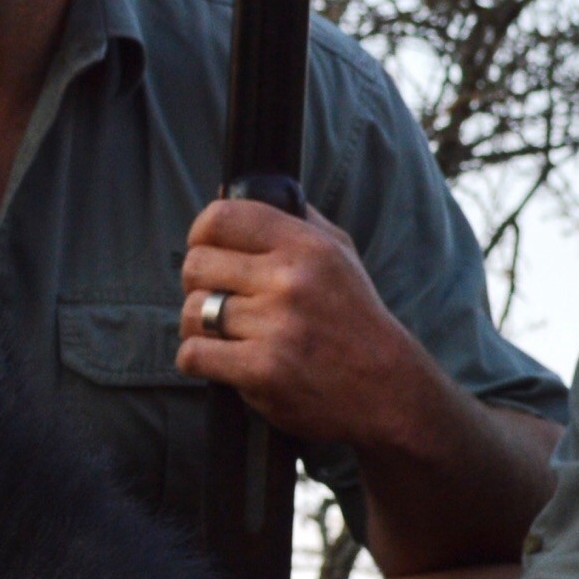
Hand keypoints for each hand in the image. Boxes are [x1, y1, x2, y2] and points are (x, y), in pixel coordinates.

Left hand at [178, 197, 412, 441]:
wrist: (386, 389)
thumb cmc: (354, 318)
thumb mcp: (339, 253)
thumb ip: (292, 217)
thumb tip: (230, 189)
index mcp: (306, 246)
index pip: (222, 217)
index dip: (201, 233)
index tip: (206, 249)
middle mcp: (291, 281)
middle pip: (197, 265)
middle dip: (197, 284)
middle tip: (216, 300)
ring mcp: (276, 327)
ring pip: (192, 312)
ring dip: (197, 326)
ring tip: (224, 334)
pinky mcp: (262, 371)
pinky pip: (193, 354)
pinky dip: (198, 360)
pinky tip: (222, 361)